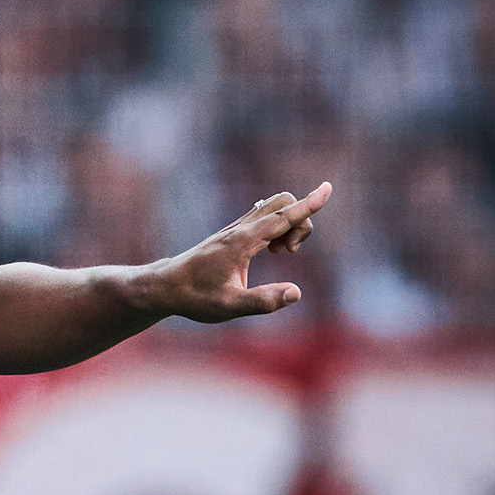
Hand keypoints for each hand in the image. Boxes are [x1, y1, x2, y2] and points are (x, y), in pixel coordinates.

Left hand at [151, 182, 332, 323]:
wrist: (166, 287)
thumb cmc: (194, 297)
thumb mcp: (228, 306)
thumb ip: (262, 301)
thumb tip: (296, 293)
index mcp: (242, 242)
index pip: (282, 217)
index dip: (308, 204)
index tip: (328, 187)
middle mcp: (240, 229)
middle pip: (282, 203)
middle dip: (300, 221)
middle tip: (289, 253)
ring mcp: (236, 228)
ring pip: (274, 208)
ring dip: (289, 225)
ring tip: (282, 253)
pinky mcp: (234, 233)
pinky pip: (265, 216)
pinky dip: (279, 227)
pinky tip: (272, 250)